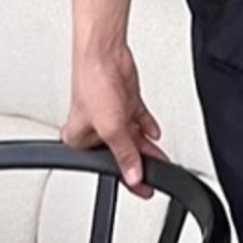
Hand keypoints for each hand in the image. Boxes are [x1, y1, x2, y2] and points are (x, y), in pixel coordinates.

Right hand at [61, 44, 166, 198]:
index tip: (143, 188)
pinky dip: (148, 127)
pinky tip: (154, 133)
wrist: (104, 54)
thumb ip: (125, 154)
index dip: (126, 177)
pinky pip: (139, 120)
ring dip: (147, 147)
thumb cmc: (92, 84)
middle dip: (140, 162)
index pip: (107, 165)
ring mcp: (112, 114)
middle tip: (157, 174)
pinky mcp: (125, 102)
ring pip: (132, 138)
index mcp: (80, 138)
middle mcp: (95, 128)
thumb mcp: (111, 128)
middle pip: (121, 152)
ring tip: (162, 158)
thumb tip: (133, 175)